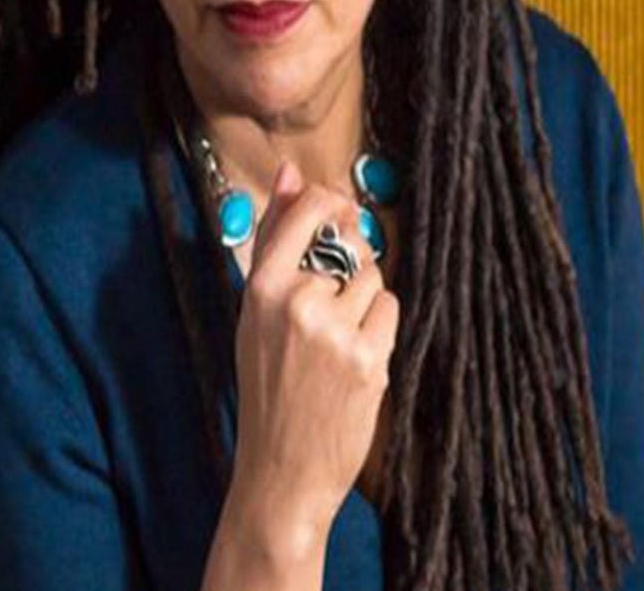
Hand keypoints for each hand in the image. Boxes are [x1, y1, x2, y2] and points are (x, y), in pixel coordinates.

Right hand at [229, 158, 398, 533]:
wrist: (281, 469)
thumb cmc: (267, 382)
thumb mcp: (254, 309)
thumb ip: (271, 237)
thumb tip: (289, 173)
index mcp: (262, 285)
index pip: (309, 208)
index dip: (332, 204)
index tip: (337, 215)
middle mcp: (297, 301)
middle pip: (350, 242)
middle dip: (349, 262)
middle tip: (330, 303)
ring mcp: (335, 331)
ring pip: (374, 275)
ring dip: (365, 298)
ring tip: (338, 335)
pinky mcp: (368, 359)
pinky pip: (390, 307)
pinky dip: (379, 325)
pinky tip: (356, 353)